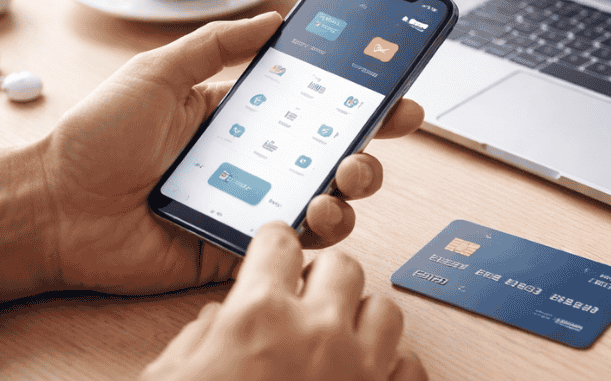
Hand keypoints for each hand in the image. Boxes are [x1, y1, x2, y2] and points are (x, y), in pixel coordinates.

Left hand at [0, 12, 424, 299]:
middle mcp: (250, 162)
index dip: (357, 100)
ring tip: (344, 178)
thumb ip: (216, 45)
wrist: (54, 207)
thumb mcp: (157, 71)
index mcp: (235, 117)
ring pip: (324, 201)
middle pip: (330, 154)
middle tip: (382, 135)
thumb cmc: (94, 137)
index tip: (395, 92)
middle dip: (370, 145)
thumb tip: (274, 18)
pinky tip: (317, 213)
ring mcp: (247, 206)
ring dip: (352, 189)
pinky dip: (317, 232)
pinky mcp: (235, 248)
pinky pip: (291, 243)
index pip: (310, 106)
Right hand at [141, 222, 426, 380]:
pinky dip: (394, 368)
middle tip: (307, 299)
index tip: (275, 252)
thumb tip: (220, 320)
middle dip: (323, 277)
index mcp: (257, 316)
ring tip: (340, 339)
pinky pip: (411, 367)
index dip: (274, 245)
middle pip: (343, 265)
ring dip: (363, 319)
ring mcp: (359, 370)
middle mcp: (316, 332)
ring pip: (386, 309)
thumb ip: (199, 340)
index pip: (278, 243)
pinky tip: (368, 378)